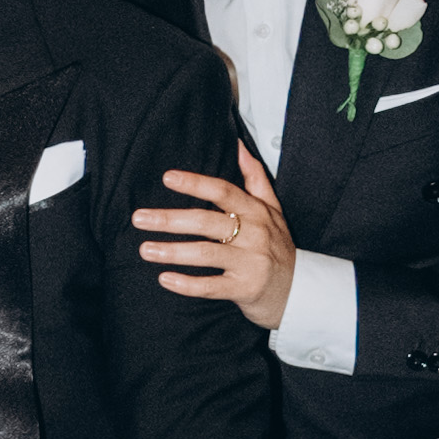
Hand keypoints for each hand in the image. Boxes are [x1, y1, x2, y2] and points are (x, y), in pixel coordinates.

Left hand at [132, 153, 295, 328]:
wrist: (299, 292)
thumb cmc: (279, 249)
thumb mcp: (274, 210)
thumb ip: (256, 178)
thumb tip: (240, 146)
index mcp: (256, 212)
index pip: (223, 191)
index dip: (195, 183)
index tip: (167, 178)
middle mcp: (254, 235)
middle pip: (207, 222)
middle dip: (170, 219)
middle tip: (139, 218)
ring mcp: (251, 263)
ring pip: (206, 253)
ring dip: (173, 251)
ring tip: (145, 249)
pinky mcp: (246, 289)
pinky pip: (212, 286)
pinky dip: (187, 284)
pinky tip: (165, 279)